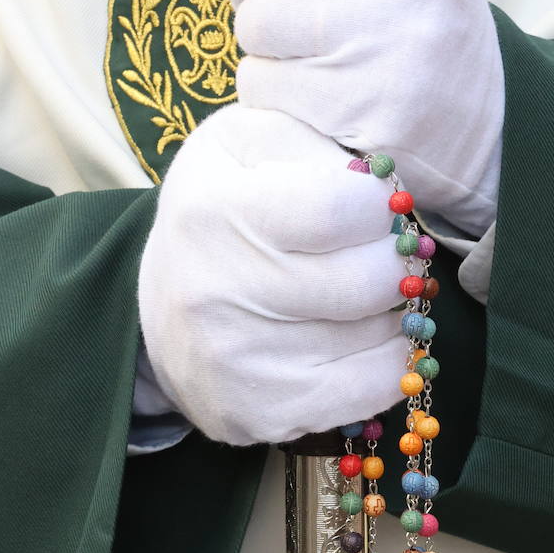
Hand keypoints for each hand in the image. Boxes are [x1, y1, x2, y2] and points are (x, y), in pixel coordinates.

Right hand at [137, 105, 405, 445]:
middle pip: (373, 280)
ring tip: (359, 296)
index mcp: (217, 210)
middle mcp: (220, 291)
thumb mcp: (248, 144)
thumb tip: (382, 183)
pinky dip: (388, 361)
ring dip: (392, 313)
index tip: (370, 207)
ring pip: (381, 336)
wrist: (159, 308)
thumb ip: (313, 140)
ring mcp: (239, 361)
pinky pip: (371, 390)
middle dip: (394, 261)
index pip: (346, 209)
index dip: (379, 207)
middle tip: (380, 254)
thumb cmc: (222, 211)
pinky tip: (365, 339)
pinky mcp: (259, 413)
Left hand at [181, 0, 504, 237]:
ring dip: (259, 45)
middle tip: (274, 0)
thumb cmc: (399, 22)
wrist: (473, 126)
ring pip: (256, 23)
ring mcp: (395, 36)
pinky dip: (269, 94)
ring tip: (309, 56)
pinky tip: (314, 99)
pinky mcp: (369, 104)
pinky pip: (263, 85)